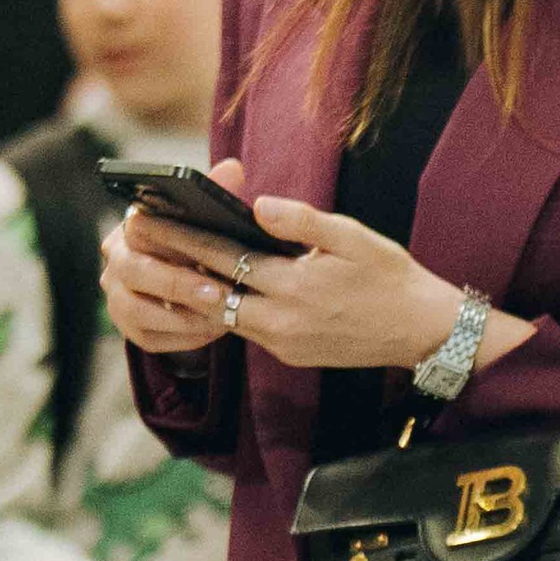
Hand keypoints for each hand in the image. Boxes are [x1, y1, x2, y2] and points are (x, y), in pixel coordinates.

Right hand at [102, 156, 252, 354]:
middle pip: (135, 272)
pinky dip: (183, 338)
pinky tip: (213, 331)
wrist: (193, 289)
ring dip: (180, 316)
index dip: (169, 241)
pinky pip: (150, 338)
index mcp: (131, 228)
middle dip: (177, 284)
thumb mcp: (209, 221)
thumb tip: (234, 168)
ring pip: (136, 310)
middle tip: (217, 293)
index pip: (138, 230)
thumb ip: (217, 193)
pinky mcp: (130, 330)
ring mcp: (118, 297)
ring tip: (220, 317)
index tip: (201, 250)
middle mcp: (116, 261)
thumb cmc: (200, 246)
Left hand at [108, 164, 532, 380]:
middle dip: (172, 269)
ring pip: (223, 316)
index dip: (183, 237)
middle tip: (136, 247)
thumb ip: (302, 221)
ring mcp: (283, 344)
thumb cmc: (391, 277)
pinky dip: (226, 309)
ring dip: (196, 293)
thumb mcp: (354, 238)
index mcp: (295, 287)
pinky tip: (213, 290)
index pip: (223, 258)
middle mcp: (282, 322)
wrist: (423, 332)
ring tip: (167, 266)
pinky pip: (246, 330)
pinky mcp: (289, 355)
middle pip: (210, 294)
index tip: (148, 219)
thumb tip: (257, 205)